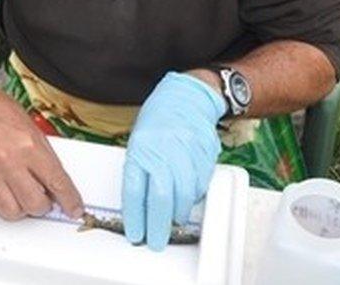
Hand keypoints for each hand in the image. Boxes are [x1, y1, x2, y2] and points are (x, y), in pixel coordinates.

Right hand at [0, 82, 83, 220]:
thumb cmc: (0, 113)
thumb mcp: (34, 131)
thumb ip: (46, 160)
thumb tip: (57, 186)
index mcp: (29, 147)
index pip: (57, 183)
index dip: (70, 201)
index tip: (74, 209)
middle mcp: (8, 161)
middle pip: (34, 204)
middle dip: (43, 205)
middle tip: (42, 197)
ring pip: (11, 212)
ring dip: (21, 209)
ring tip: (21, 195)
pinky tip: (3, 194)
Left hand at [122, 72, 223, 250]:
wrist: (187, 97)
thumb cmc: (159, 119)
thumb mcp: (139, 141)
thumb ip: (140, 170)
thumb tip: (141, 204)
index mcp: (141, 149)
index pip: (135, 191)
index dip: (135, 217)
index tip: (136, 235)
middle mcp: (163, 152)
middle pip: (161, 198)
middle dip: (158, 226)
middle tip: (156, 241)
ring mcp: (186, 153)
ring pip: (183, 195)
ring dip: (177, 214)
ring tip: (171, 222)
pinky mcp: (204, 155)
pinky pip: (200, 185)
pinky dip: (193, 198)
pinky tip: (187, 200)